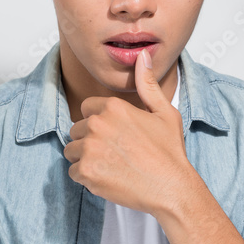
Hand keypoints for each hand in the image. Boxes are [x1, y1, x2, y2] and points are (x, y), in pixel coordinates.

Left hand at [63, 48, 195, 213]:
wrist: (171, 188)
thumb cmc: (169, 151)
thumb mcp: (165, 112)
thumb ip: (147, 83)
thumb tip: (143, 55)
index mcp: (113, 107)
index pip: (86, 109)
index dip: (100, 123)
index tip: (115, 136)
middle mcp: (98, 124)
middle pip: (77, 130)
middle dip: (91, 141)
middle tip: (116, 154)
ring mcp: (89, 148)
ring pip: (72, 151)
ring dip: (86, 159)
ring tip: (111, 166)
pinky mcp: (86, 171)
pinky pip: (73, 172)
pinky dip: (87, 177)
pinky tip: (108, 178)